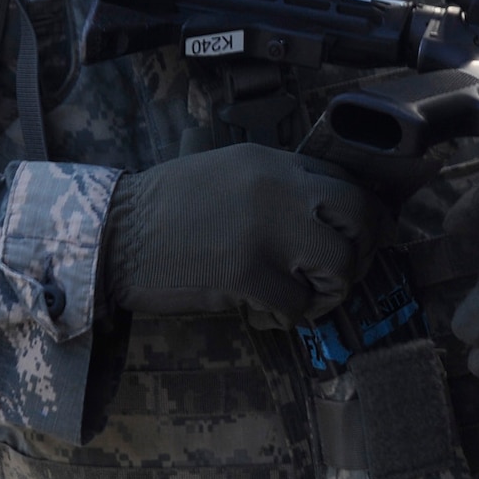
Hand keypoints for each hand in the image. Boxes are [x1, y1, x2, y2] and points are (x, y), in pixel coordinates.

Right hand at [101, 144, 387, 328]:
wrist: (112, 233)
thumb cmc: (165, 208)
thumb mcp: (228, 172)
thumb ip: (277, 185)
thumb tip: (322, 213)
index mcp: (274, 163)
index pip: (348, 182)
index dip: (365, 216)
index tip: (361, 238)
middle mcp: (279, 189)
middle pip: (362, 215)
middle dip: (365, 248)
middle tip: (345, 271)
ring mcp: (265, 231)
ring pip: (340, 263)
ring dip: (330, 288)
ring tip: (306, 295)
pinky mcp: (248, 273)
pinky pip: (298, 304)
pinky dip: (290, 316)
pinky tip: (269, 312)